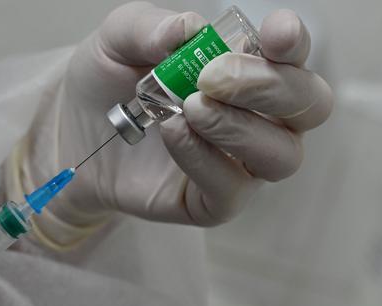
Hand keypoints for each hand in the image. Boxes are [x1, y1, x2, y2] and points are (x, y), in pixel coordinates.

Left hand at [30, 3, 331, 226]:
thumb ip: (150, 27)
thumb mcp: (117, 40)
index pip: (294, 58)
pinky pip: (231, 190)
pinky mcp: (211, 201)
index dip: (294, 44)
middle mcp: (257, 117)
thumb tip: (189, 28)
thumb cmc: (107, 82)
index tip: (276, 34)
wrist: (73, 132)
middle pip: (308, 107)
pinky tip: (173, 134)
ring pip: (282, 156)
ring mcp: (238, 163)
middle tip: (211, 77)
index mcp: (248, 68)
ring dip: (239, 128)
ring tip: (189, 108)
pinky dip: (205, 159)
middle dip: (268, 87)